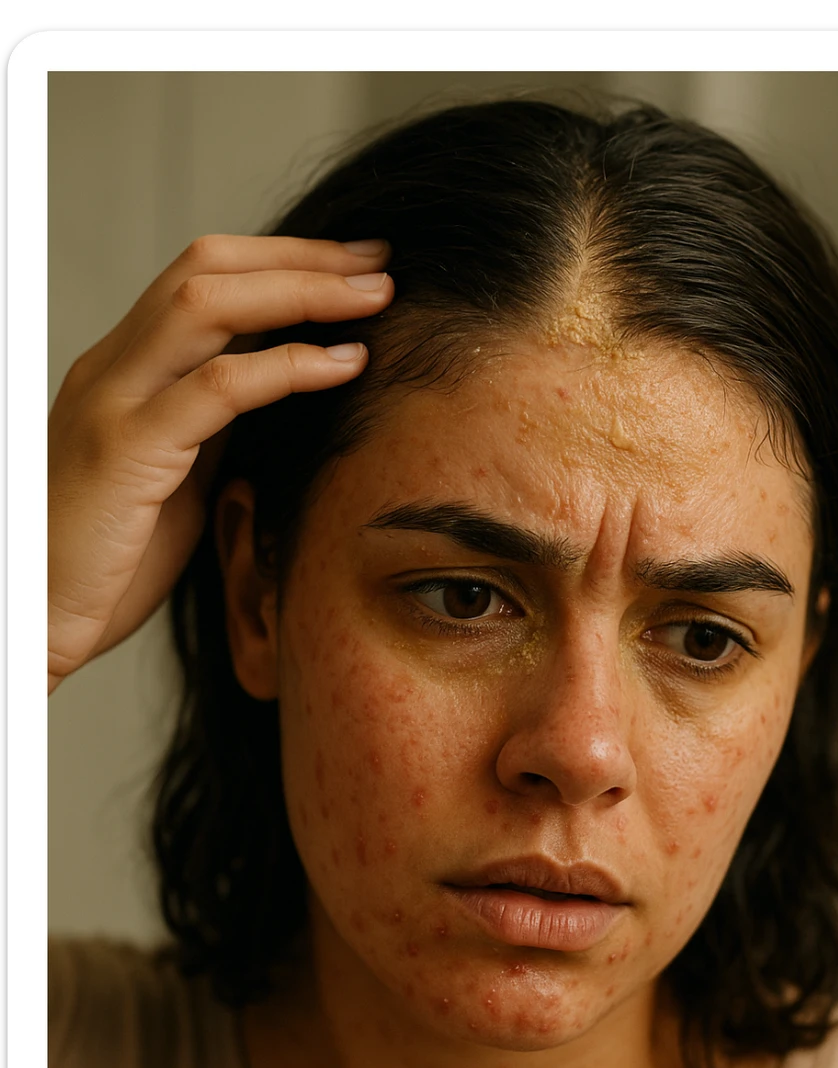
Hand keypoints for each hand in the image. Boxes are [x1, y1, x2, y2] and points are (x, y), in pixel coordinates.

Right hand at [47, 235, 392, 693]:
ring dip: (302, 291)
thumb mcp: (173, 478)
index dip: (282, 262)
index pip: (201, 280)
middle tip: (381, 260)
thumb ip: (211, 425)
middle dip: (302, 257)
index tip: (357, 265)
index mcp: (123, 372)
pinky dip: (290, 365)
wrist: (35, 620)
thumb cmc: (108, 566)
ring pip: (208, 304)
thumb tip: (279, 386)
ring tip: (374, 297)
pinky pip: (218, 387)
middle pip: (207, 268)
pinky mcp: (126, 451)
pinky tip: (347, 364)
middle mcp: (111, 370)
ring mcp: (113, 403)